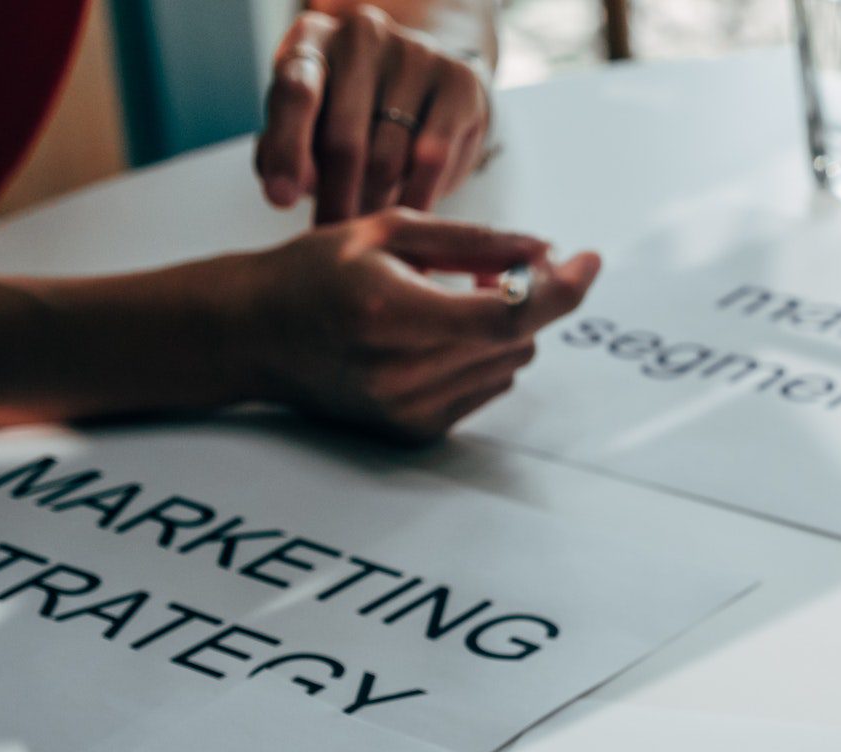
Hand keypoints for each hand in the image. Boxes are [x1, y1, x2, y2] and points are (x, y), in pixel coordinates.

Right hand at [240, 209, 600, 441]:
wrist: (251, 337)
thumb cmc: (313, 273)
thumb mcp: (386, 232)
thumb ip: (472, 241)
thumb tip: (545, 249)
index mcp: (390, 316)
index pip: (507, 315)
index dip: (560, 289)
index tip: (589, 260)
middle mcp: (401, 374)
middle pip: (517, 338)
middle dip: (523, 297)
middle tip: (486, 268)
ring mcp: (409, 411)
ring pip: (510, 364)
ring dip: (500, 328)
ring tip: (446, 301)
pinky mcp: (416, 431)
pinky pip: (488, 387)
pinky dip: (479, 356)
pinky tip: (432, 337)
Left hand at [257, 6, 492, 223]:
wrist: (424, 81)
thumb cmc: (350, 113)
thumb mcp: (307, 125)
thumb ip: (286, 151)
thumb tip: (294, 189)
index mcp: (312, 39)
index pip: (295, 92)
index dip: (287, 150)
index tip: (280, 201)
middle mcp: (362, 34)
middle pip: (345, 137)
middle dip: (338, 199)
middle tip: (337, 238)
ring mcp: (416, 54)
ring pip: (390, 156)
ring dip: (378, 205)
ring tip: (372, 230)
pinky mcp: (460, 81)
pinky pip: (434, 157)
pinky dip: (418, 197)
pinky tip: (410, 217)